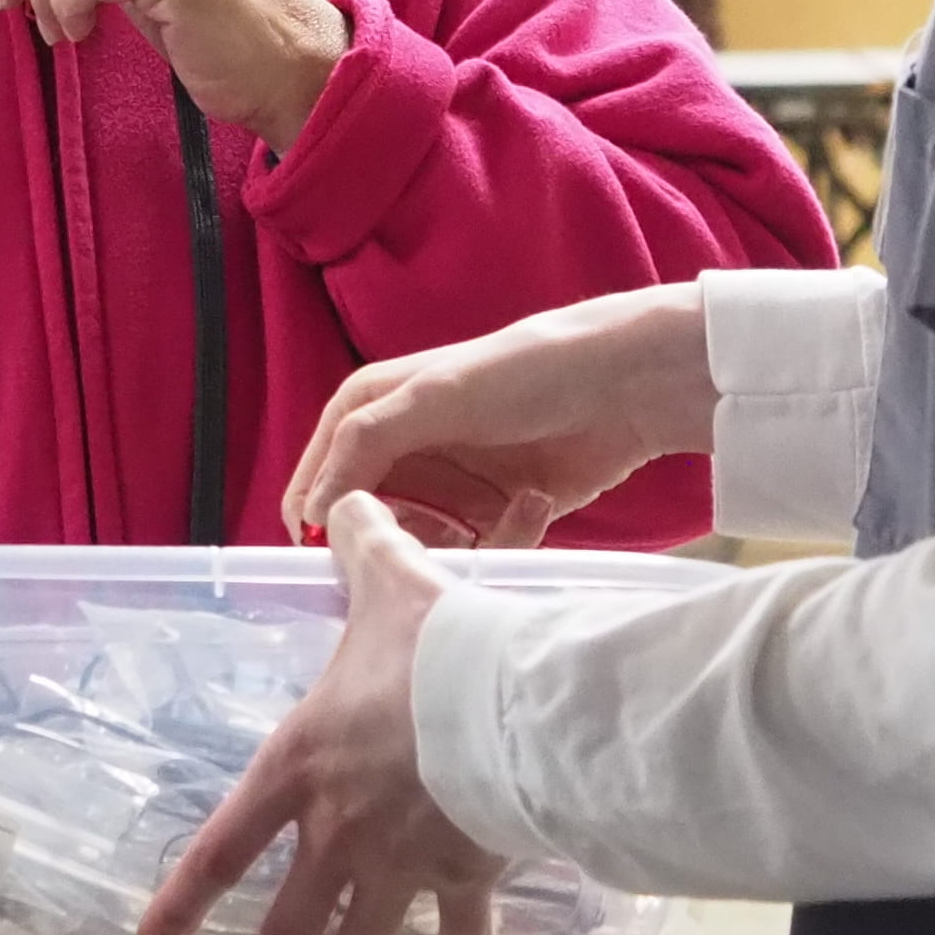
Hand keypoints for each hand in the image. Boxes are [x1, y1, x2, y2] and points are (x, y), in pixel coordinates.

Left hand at [137, 494, 507, 934]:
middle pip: (293, 917)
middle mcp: (339, 832)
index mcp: (298, 769)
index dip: (182, 905)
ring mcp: (401, 864)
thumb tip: (348, 500)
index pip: (221, 851)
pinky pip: (458, 934)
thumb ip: (359, 544)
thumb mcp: (387, 583)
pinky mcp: (466, 876)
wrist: (509, 701)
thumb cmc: (434, 648)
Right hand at [283, 287, 713, 547]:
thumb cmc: (525, 374)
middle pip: (362, 520)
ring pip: (411, 543)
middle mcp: (400, 450)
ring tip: (476, 527)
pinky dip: (479, 549)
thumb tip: (313, 511)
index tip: (335, 560)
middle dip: (384, 542)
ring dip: (437, 547)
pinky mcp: (488, 515)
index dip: (317, 520)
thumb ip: (363, 444)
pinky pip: (461, 552)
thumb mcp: (433, 397)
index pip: (315, 480)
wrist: (622, 387)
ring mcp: (445, 485)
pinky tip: (511, 522)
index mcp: (367, 411)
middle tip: (413, 552)